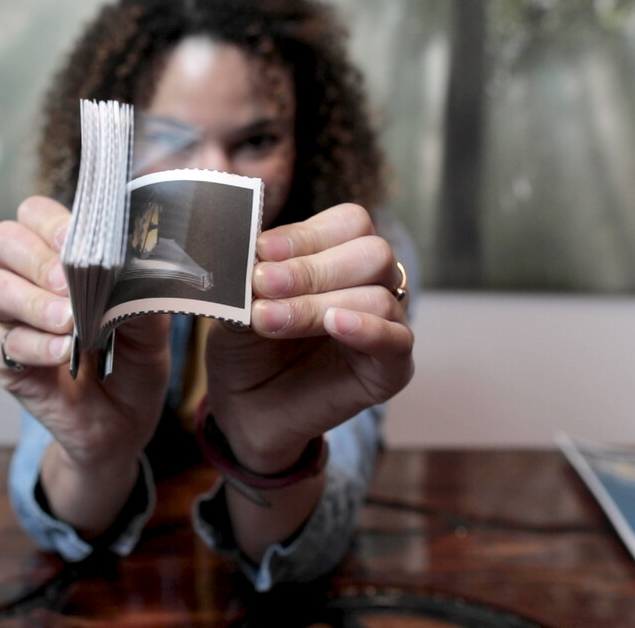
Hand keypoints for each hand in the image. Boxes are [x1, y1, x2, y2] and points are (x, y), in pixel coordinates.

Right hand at [0, 196, 170, 470]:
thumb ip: (140, 291)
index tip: (78, 242)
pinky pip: (2, 344)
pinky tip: (62, 354)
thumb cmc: (135, 363)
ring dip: (33, 302)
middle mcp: (29, 281)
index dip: (51, 221)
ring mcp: (11, 321)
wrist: (125, 423)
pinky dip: (35, 346)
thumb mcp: (152, 325)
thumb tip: (135, 261)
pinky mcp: (3, 362)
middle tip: (70, 285)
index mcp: (62, 258)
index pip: (36, 215)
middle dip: (37, 258)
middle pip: (3, 240)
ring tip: (70, 323)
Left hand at [205, 203, 413, 472]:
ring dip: (317, 305)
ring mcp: (386, 326)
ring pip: (378, 296)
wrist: (243, 409)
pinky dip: (367, 330)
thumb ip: (249, 267)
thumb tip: (252, 228)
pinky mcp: (391, 369)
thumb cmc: (246, 347)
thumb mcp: (238, 300)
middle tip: (264, 284)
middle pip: (372, 253)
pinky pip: (397, 341)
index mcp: (340, 256)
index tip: (262, 252)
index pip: (349, 224)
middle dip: (311, 268)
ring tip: (269, 320)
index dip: (306, 235)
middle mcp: (371, 285)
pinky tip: (335, 325)